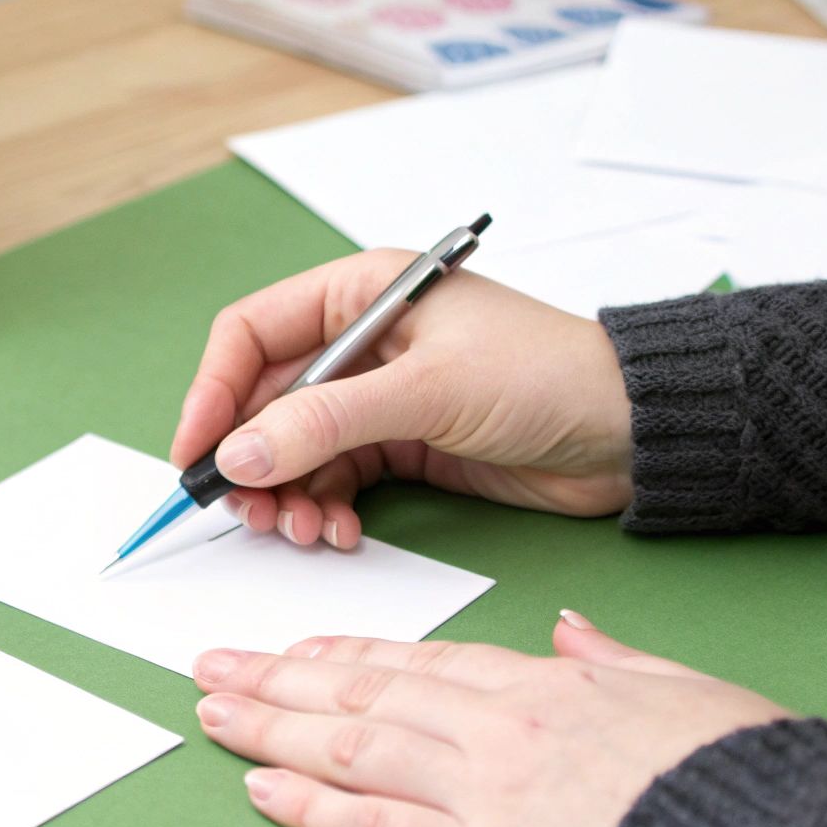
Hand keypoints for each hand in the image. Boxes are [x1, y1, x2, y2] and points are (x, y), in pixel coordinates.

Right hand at [171, 250, 633, 548]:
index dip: (213, 393)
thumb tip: (239, 454)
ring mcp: (379, 398)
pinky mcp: (402, 446)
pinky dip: (326, 509)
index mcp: (360, 294)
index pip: (252, 334)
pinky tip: (340, 532)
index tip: (195, 453)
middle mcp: (360, 342)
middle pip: (266, 402)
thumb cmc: (545, 376)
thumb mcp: (426, 393)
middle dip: (251, 461)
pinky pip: (334, 480)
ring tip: (304, 531)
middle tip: (248, 512)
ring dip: (288, 495)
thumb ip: (326, 423)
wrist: (631, 433)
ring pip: (296, 450)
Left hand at [191, 613, 792, 826]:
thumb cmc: (742, 777)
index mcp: (546, 687)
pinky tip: (263, 789)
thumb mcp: (688, 693)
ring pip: (354, 748)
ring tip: (214, 713)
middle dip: (282, 683)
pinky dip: (312, 808)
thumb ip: (616, 661)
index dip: (349, 658)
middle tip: (216, 669)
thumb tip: (576, 631)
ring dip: (274, 730)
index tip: (297, 653)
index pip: (422, 663)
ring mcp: (487, 792)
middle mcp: (501, 729)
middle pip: (367, 696)